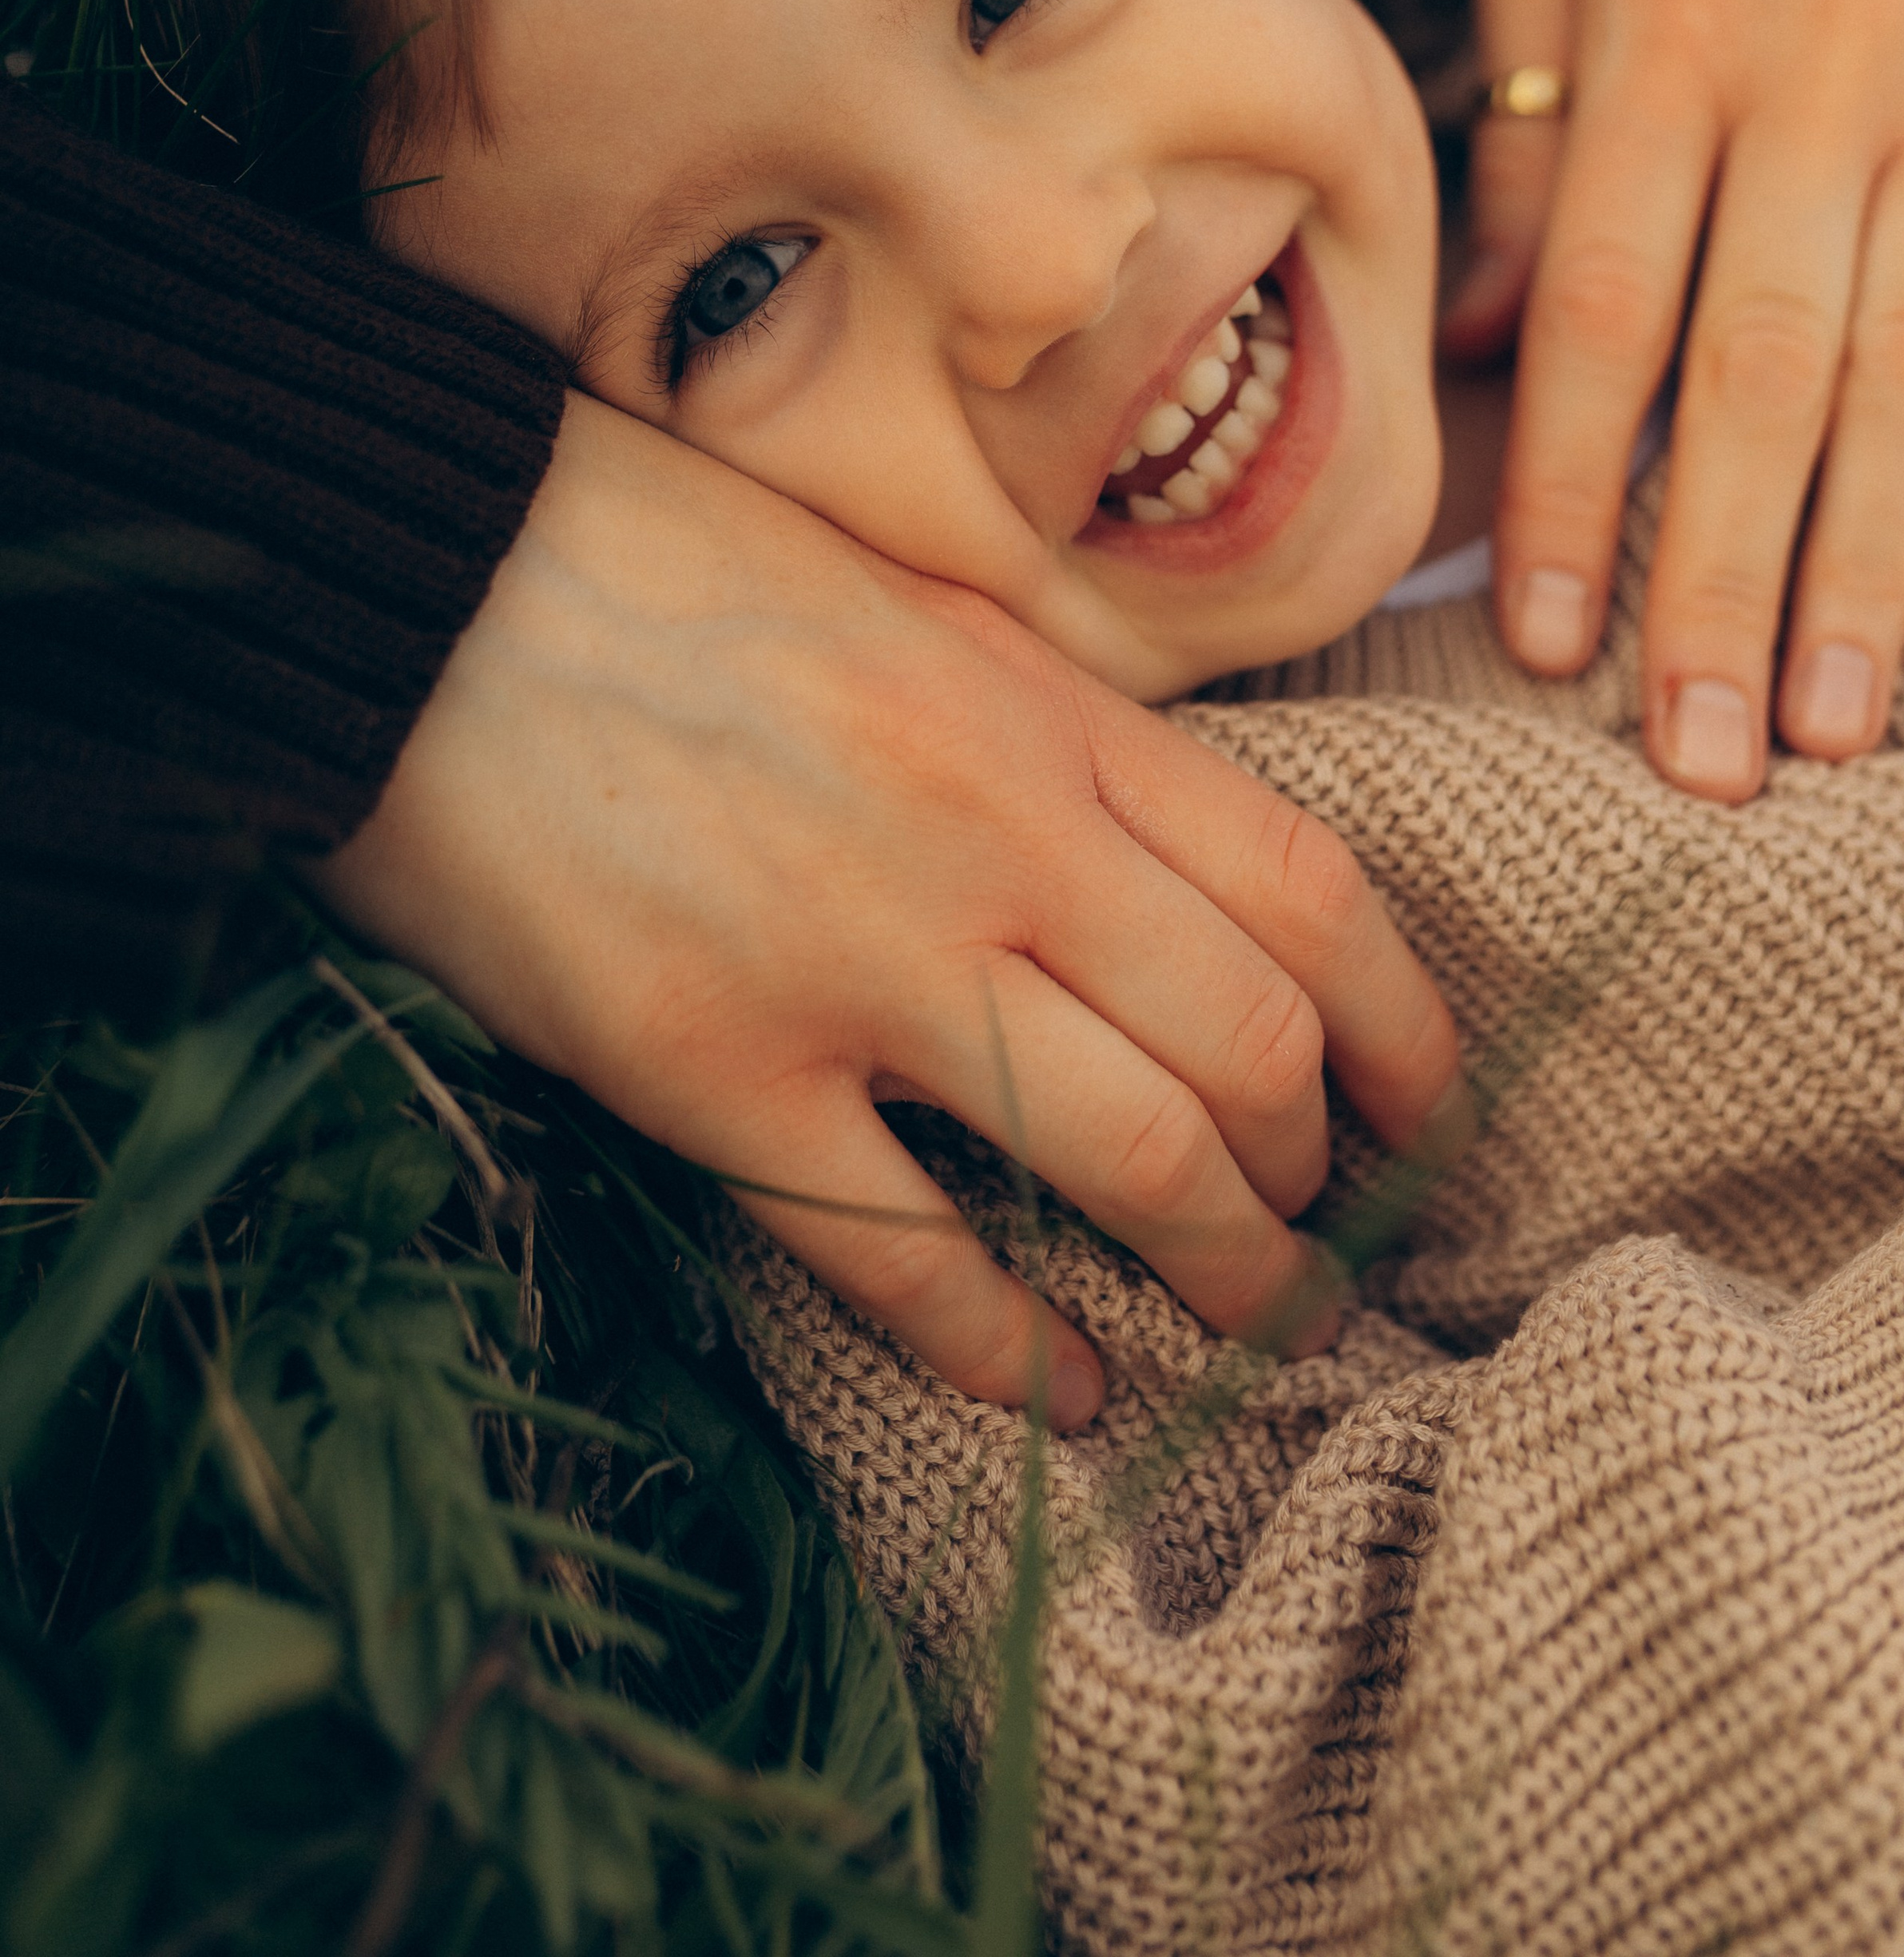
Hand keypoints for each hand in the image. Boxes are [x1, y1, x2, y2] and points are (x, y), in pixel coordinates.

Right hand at [319, 393, 1459, 1424]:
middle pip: (1250, 1045)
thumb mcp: (916, 607)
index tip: (1424, 1116)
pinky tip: (1060, 1393)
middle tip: (1328, 1243)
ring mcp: (857, 958)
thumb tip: (1178, 877)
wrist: (426, 578)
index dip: (1404, 1030)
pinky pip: (905, 1253)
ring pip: (1130, 1158)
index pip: (1311, 890)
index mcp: (1047, 714)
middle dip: (1324, 1180)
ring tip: (1252, 1335)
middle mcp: (993, 836)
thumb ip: (1055, 736)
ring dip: (1224, 1276)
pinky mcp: (711, 1068)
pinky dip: (1009, 1346)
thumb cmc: (669, 564)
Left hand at [1440, 0, 1903, 800]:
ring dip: (1870, 554)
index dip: (1574, 488)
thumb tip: (1499, 359)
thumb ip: (1525, 156)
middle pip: (1763, 369)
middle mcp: (1815, 78)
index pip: (1607, 309)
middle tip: (1700, 760)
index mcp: (1662, 45)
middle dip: (1723, 576)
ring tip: (1829, 721)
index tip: (1548, 647)